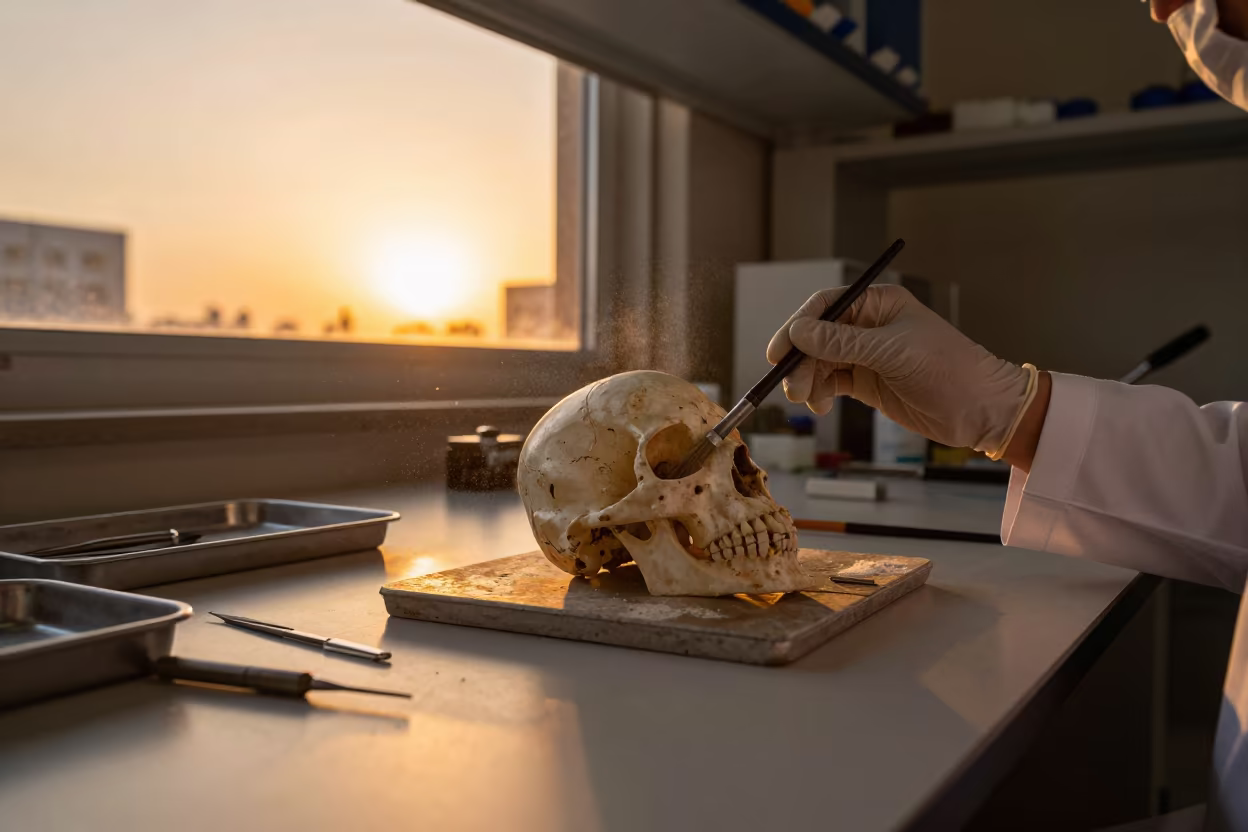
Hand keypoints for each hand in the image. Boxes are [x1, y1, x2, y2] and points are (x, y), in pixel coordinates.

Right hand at [765, 285, 1032, 455]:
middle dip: (801, 360)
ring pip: (820, 362)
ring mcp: (867, 355)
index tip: (779, 351)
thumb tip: (799, 332)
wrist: (981, 409)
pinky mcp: (868, 382)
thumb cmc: (949, 370)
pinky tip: (822, 405)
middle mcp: (869, 326)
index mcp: (879, 304)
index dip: (798, 327)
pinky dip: (820, 392)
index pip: (825, 306)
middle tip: (792, 386)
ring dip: (807, 379)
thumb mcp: (892, 353)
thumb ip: (842, 343)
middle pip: (817, 337)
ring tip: (808, 399)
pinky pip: (831, 382)